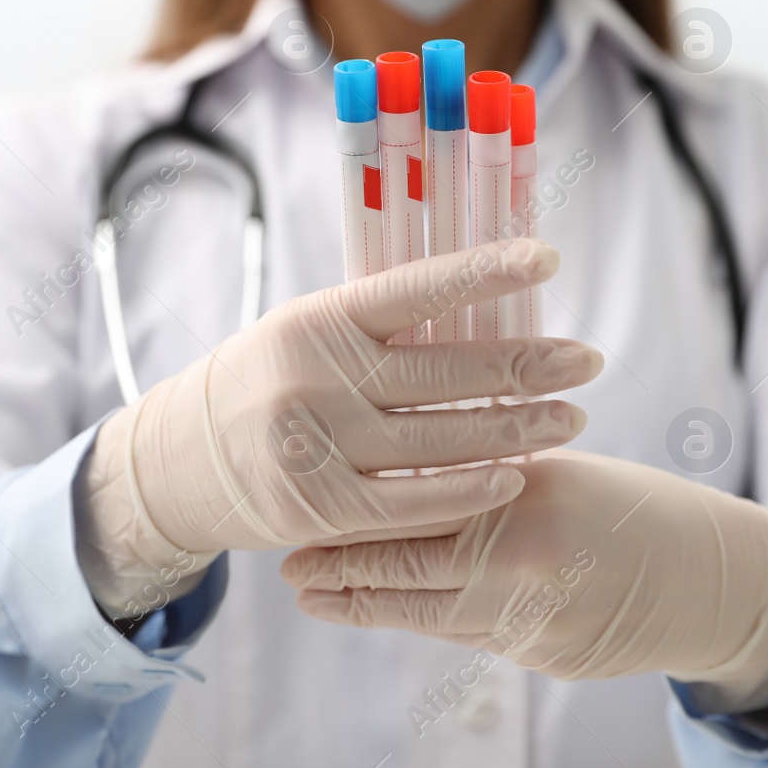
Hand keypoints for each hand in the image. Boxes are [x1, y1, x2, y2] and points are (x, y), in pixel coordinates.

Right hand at [76, 240, 603, 616]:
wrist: (178, 463)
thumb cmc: (268, 384)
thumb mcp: (308, 334)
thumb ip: (380, 328)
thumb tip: (484, 305)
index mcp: (321, 319)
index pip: (417, 287)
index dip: (485, 272)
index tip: (548, 260)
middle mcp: (317, 376)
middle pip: (445, 371)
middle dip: (528, 367)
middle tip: (589, 363)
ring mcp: (316, 444)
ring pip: (441, 439)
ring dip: (517, 430)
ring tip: (573, 420)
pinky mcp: (318, 507)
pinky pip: (412, 502)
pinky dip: (469, 491)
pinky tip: (514, 477)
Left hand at [281, 449, 767, 711]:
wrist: (709, 579)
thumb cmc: (633, 509)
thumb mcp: (559, 474)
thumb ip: (488, 484)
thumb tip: (404, 482)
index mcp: (525, 496)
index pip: (418, 508)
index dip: (354, 518)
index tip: (306, 518)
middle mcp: (523, 560)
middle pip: (408, 568)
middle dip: (341, 570)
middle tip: (291, 568)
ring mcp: (532, 618)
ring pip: (426, 612)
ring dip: (365, 603)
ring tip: (315, 594)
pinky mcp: (542, 657)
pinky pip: (468, 635)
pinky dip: (423, 619)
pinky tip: (388, 609)